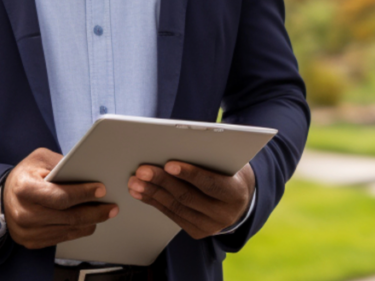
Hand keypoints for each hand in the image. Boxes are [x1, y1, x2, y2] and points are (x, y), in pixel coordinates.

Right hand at [3, 147, 118, 249]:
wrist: (5, 197)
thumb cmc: (25, 175)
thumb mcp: (39, 159)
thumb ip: (61, 164)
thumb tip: (87, 172)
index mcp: (24, 189)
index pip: (60, 196)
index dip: (83, 194)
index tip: (101, 190)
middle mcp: (24, 213)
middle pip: (68, 217)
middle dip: (94, 211)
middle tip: (111, 207)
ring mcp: (28, 231)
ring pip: (69, 229)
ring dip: (90, 222)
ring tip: (104, 213)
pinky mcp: (33, 242)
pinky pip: (63, 238)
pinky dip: (79, 230)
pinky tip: (88, 221)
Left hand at [127, 161, 254, 239]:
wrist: (239, 198)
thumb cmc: (228, 169)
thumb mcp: (226, 160)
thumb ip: (208, 155)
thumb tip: (176, 143)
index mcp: (235, 192)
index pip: (210, 183)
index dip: (189, 174)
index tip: (168, 164)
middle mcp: (224, 214)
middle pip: (188, 196)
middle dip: (161, 182)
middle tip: (141, 170)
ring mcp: (210, 226)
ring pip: (177, 207)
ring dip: (152, 193)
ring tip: (134, 181)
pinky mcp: (198, 231)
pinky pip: (173, 215)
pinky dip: (154, 202)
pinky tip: (140, 192)